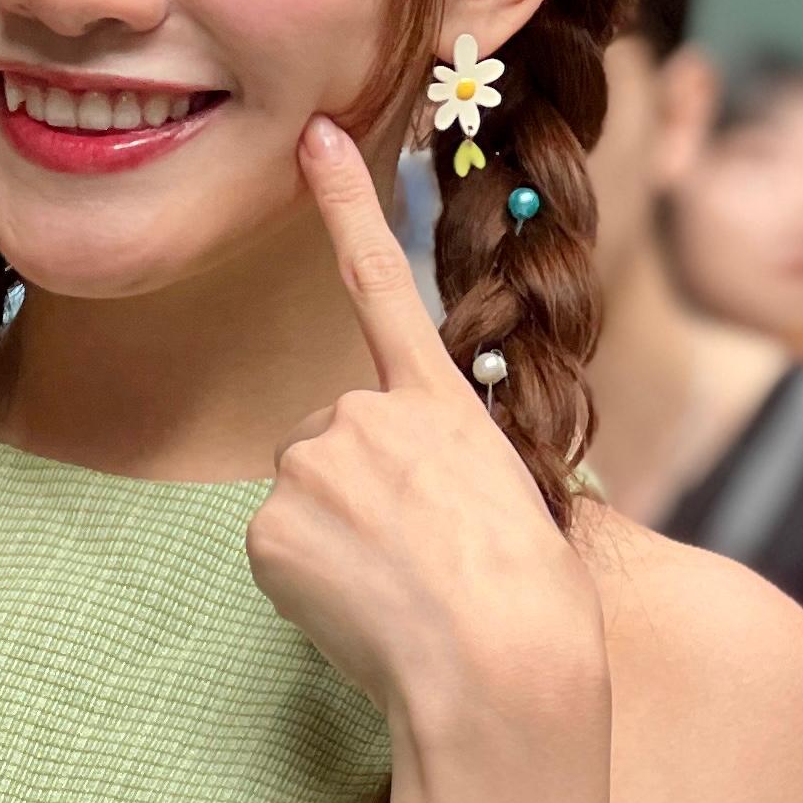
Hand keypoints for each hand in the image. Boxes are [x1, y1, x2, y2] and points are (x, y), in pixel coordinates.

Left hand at [243, 119, 603, 733]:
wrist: (500, 665)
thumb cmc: (531, 604)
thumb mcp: (508, 502)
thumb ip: (438, 471)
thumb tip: (384, 499)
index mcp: (439, 402)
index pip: (380, 282)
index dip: (346, 204)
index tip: (315, 136)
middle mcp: (365, 413)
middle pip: (331, 442)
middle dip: (357, 494)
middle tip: (416, 558)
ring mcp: (312, 463)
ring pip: (303, 495)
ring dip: (334, 538)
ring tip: (396, 589)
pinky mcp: (271, 523)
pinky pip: (278, 549)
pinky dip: (306, 581)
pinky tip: (358, 609)